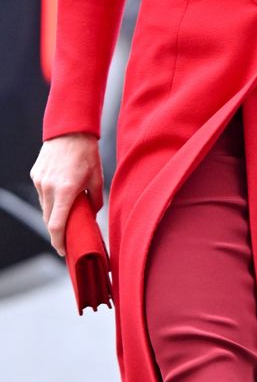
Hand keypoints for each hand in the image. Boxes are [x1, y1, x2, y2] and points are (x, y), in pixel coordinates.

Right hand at [30, 133, 103, 254]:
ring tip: (67, 217)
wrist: (69, 130)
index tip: (62, 251)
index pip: (57, 225)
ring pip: (44, 208)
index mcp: (66, 191)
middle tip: (67, 240)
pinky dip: (50, 200)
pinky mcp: (36, 175)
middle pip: (49, 220)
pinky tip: (60, 197)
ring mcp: (40, 181)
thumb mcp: (96, 178)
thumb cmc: (87, 154)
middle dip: (57, 232)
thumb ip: (94, 201)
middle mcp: (49, 188)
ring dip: (54, 215)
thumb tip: (91, 216)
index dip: (58, 242)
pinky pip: (42, 195)